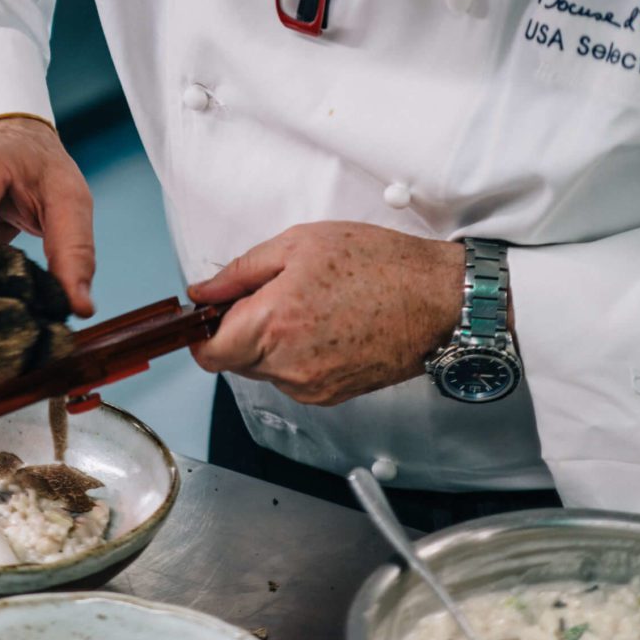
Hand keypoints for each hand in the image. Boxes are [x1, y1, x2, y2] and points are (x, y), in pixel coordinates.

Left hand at [186, 223, 465, 405]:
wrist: (437, 299)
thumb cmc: (378, 265)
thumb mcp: (298, 243)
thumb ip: (240, 272)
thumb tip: (202, 292)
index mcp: (272, 324)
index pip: (207, 353)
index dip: (202, 332)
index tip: (210, 314)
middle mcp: (287, 366)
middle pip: (235, 361)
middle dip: (241, 331)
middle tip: (274, 293)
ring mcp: (311, 387)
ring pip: (266, 370)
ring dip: (272, 343)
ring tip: (310, 305)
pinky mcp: (333, 396)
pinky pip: (295, 378)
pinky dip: (298, 355)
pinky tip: (327, 326)